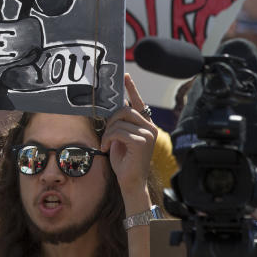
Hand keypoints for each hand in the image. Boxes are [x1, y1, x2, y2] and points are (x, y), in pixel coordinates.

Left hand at [100, 74, 156, 198]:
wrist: (130, 182)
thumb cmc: (124, 161)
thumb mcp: (120, 138)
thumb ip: (120, 123)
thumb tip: (113, 107)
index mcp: (146, 125)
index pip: (138, 102)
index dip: (131, 88)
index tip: (124, 75)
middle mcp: (150, 127)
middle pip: (124, 110)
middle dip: (110, 121)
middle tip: (106, 134)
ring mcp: (148, 134)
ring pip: (119, 122)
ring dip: (107, 133)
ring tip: (106, 144)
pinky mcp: (142, 141)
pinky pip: (118, 132)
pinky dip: (108, 139)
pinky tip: (106, 148)